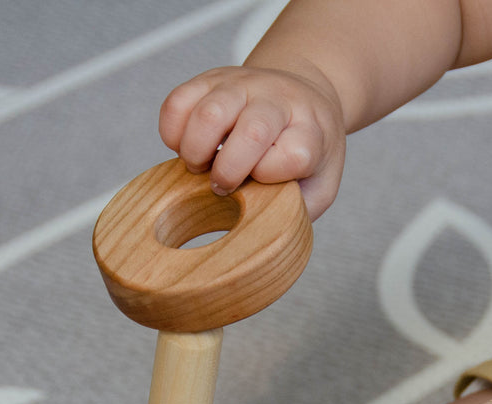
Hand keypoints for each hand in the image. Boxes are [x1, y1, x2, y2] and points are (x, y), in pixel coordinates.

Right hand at [159, 65, 346, 218]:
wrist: (302, 96)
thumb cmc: (306, 150)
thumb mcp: (320, 185)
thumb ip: (299, 211)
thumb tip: (262, 236)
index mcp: (310, 129)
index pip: (293, 156)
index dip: (269, 176)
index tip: (261, 181)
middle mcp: (278, 100)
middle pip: (252, 132)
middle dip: (228, 171)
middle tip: (221, 185)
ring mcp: (243, 84)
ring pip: (209, 113)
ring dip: (194, 151)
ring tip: (199, 165)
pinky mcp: (210, 79)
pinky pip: (177, 102)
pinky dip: (171, 133)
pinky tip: (185, 146)